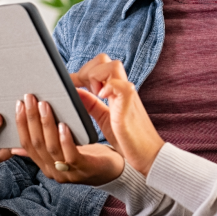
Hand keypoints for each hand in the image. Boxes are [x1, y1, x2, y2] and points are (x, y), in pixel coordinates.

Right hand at [11, 93, 124, 184]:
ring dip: (46, 124)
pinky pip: (71, 155)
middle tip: (30, 98)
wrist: (114, 171)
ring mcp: (68, 172)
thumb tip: (20, 138)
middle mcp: (53, 171)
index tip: (19, 103)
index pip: (27, 143)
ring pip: (51, 147)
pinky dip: (65, 139)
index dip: (22, 123)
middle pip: (36, 143)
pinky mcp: (84, 169)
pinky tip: (63, 125)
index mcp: (45, 165)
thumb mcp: (62, 149)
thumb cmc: (88, 155)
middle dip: (31, 119)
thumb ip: (44, 145)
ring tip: (45, 106)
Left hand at [72, 55, 164, 175]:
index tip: (68, 84)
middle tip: (81, 89)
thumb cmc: (128, 138)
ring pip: (112, 66)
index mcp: (115, 90)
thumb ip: (91, 104)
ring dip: (97, 76)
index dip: (82, 72)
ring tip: (94, 94)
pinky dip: (109, 87)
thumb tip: (75, 91)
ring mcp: (127, 94)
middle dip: (87, 71)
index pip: (98, 66)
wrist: (148, 155)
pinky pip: (121, 86)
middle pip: (104, 60)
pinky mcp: (130, 105)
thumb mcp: (104, 118)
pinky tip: (101, 96)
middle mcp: (122, 88)